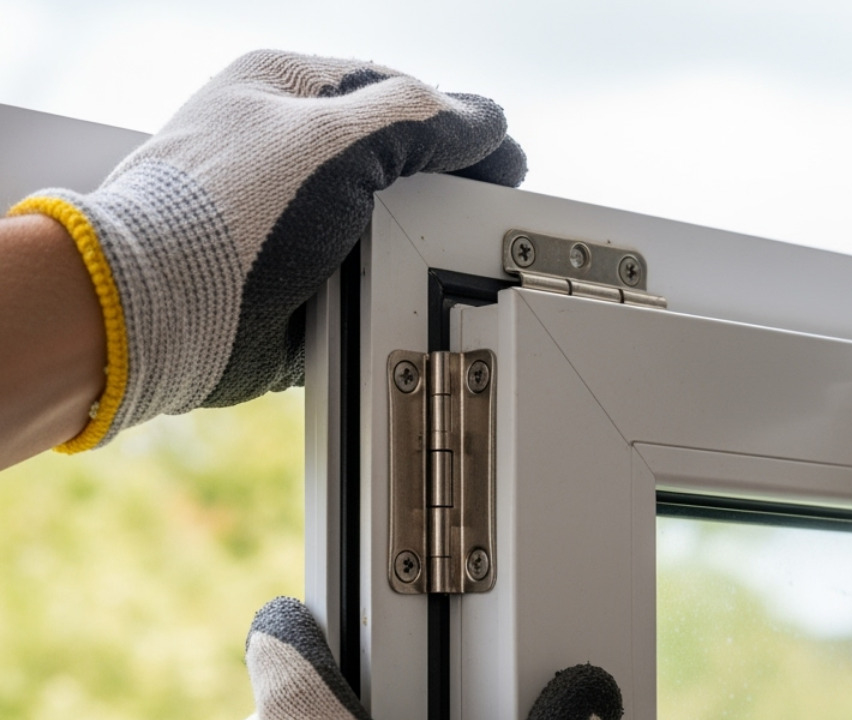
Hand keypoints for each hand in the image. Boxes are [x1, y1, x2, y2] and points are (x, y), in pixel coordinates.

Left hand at [8, 50, 524, 452]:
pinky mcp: (288, 277)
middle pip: (393, 159)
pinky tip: (401, 294)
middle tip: (486, 211)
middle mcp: (281, 146)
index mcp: (283, 88)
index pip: (396, 92)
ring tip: (444, 259)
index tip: (505, 160)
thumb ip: (418, 121)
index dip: (458, 125)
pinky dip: (385, 289)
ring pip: (381, 221)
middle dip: (441, 188)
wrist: (160, 312)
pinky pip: (359, 278)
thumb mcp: (337, 141)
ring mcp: (283, 214)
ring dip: (414, 244)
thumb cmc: (227, 211)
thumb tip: (482, 119)